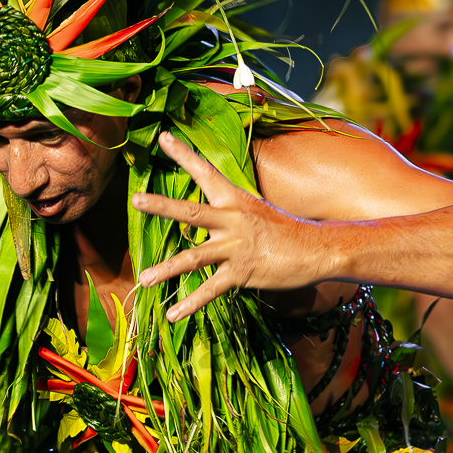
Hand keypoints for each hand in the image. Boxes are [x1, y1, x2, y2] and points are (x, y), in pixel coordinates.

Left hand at [131, 132, 324, 321]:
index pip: (205, 172)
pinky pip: (210, 290)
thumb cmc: (284, 231)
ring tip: (143, 279)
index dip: (184, 154)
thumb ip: (228, 212)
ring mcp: (236, 246)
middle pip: (190, 212)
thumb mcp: (255, 210)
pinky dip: (190, 304)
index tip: (163, 137)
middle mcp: (232, 220)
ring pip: (193, 258)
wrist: (317, 250)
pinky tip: (172, 315)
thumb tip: (206, 214)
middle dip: (162, 206)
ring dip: (166, 269)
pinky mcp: (242, 272)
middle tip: (136, 200)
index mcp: (234, 200)